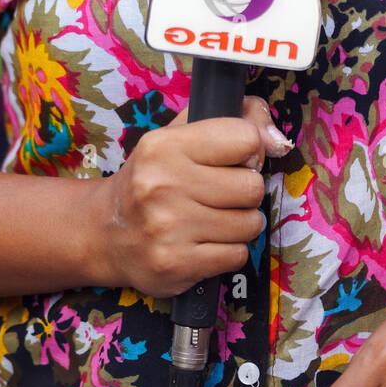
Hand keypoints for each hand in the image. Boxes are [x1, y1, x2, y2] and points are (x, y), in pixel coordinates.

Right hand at [103, 95, 290, 297]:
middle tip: (221, 193)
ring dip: (240, 223)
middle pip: (252, 186)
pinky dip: (229, 251)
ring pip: (250, 224)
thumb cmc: (153, 178)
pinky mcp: (175, 265)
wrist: (106, 232)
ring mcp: (168, 228)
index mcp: (165, 145)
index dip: (249, 150)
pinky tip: (205, 242)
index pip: (245, 138)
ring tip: (214, 218)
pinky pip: (237, 256)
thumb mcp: (181, 135)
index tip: (235, 159)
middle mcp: (163, 184)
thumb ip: (234, 122)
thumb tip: (278, 140)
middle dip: (245, 191)